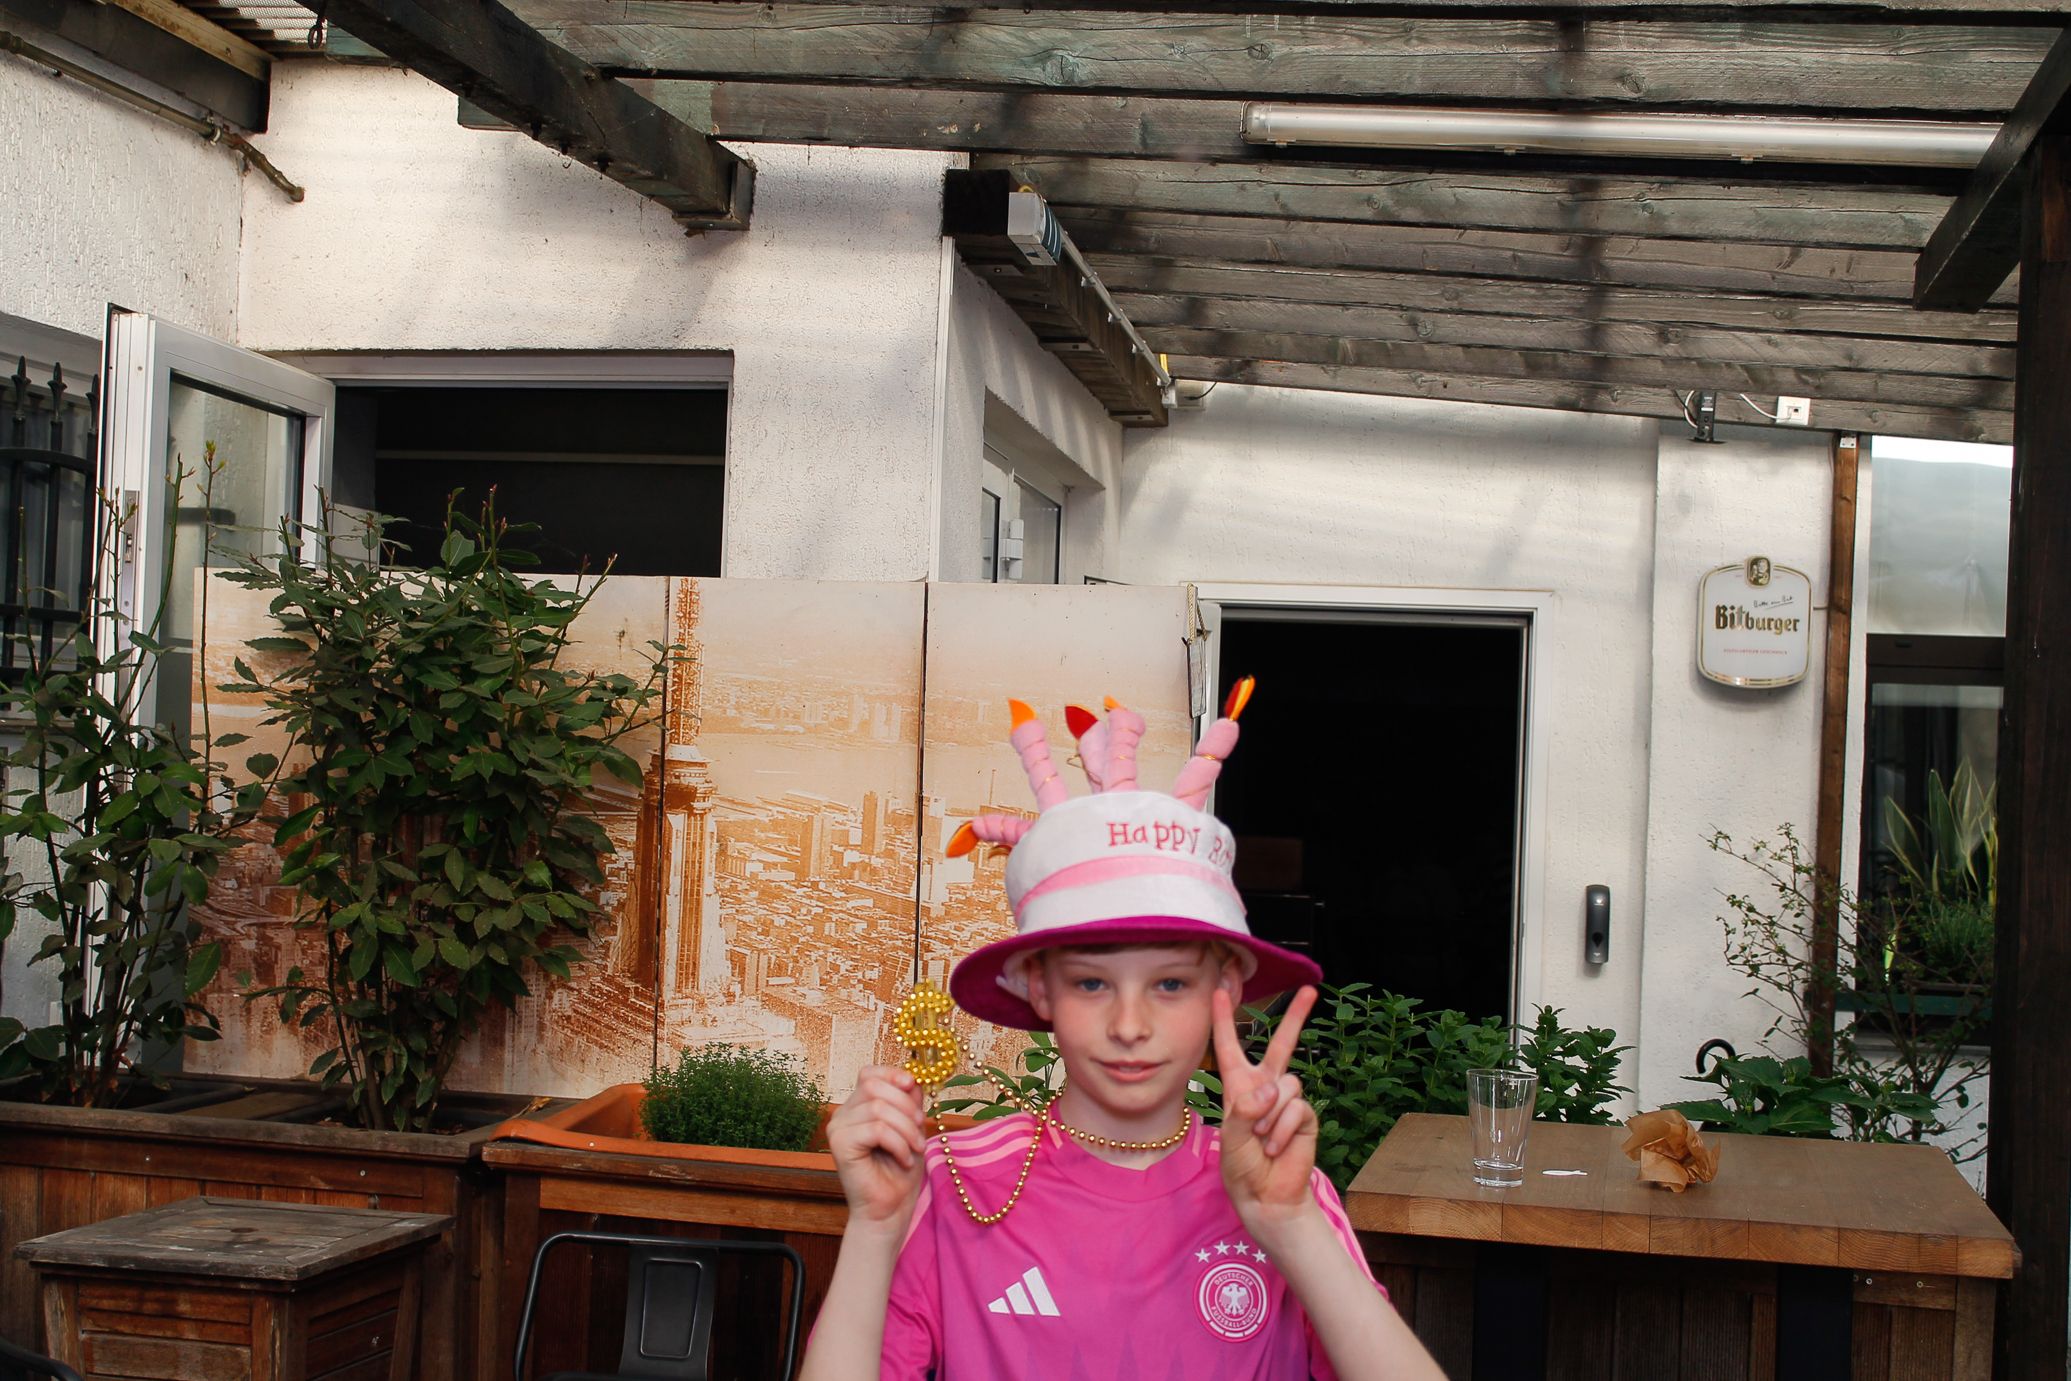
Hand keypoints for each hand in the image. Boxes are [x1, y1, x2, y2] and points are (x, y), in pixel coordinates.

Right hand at [826, 1065, 928, 1228]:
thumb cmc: (900, 1170)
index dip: (893, 1075)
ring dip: (907, 1130)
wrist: (889, 1209)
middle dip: (906, 1106)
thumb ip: (909, 1100)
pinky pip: (876, 1130)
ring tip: (915, 1149)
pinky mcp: (840, 1145)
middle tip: (920, 1130)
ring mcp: (838, 1128)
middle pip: (876, 1086)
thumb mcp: (911, 1126)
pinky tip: (903, 1160)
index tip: (913, 1088)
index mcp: (857, 1106)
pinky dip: (898, 1144)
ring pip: (878, 1109)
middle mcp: (843, 1113)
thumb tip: (913, 1076)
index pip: (870, 1073)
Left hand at [1213, 985, 1320, 1227]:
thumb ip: (1246, 1108)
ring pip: (1286, 1085)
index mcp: (1238, 1085)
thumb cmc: (1241, 1165)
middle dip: (1296, 1016)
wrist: (1266, 1195)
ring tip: (1262, 1140)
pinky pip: (1296, 1108)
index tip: (1221, 989)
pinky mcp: (1305, 1116)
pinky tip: (1276, 1147)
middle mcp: (1265, 1087)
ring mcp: (1287, 1100)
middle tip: (1310, 990)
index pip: (1230, 1045)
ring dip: (1270, 1116)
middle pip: (1281, 1044)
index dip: (1224, 1017)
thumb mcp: (1230, 1134)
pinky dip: (1282, 1129)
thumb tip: (1273, 1089)